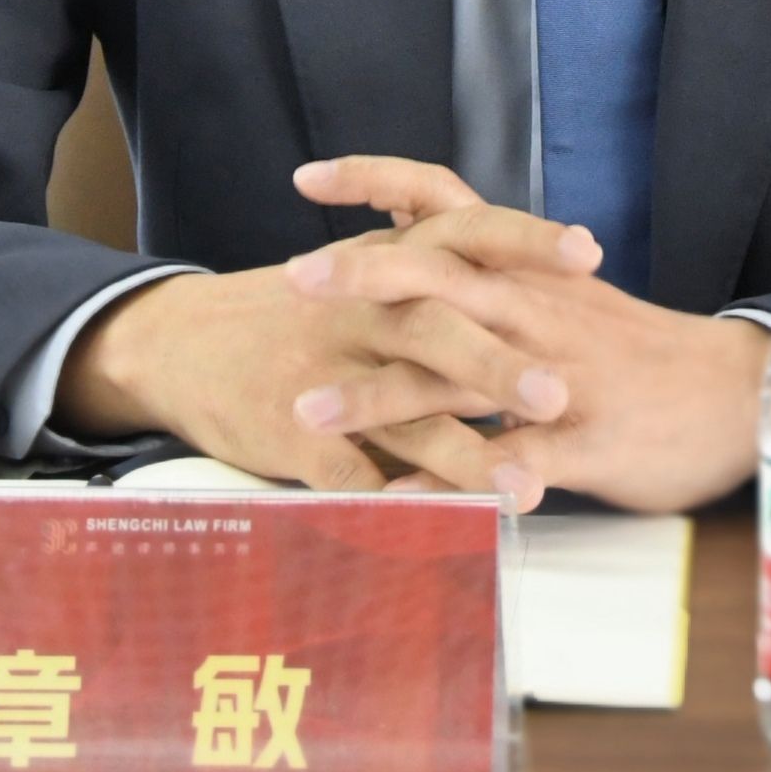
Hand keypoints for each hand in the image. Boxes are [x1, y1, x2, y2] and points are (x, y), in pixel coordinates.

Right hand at [58, 158, 600, 505]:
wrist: (179, 345)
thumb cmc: (295, 312)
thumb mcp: (363, 276)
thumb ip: (436, 278)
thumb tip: (531, 286)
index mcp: (386, 264)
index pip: (465, 234)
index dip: (525, 241)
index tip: (591, 252)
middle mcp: (357, 311)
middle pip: (434, 327)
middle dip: (496, 363)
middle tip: (560, 394)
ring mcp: (321, 374)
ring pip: (400, 415)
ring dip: (462, 455)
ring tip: (523, 490)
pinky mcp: (292, 436)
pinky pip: (350, 478)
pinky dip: (397, 508)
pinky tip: (445, 537)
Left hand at [287, 193, 770, 514]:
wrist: (738, 396)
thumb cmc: (637, 352)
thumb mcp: (564, 295)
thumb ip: (495, 278)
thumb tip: (416, 253)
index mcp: (528, 271)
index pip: (447, 204)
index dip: (378, 180)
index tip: (306, 177)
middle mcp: (537, 309)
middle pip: (443, 274)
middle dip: (364, 274)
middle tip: (293, 277)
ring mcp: (559, 375)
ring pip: (461, 373)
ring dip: (380, 396)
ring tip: (307, 410)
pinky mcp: (584, 442)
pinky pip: (507, 462)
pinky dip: (448, 483)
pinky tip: (394, 504)